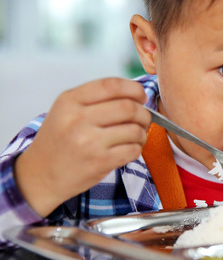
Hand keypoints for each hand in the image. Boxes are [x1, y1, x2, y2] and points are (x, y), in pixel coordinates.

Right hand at [15, 77, 150, 216]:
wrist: (41, 175)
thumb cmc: (59, 140)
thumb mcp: (66, 110)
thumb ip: (96, 99)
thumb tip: (137, 95)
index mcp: (69, 101)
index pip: (112, 85)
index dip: (134, 89)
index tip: (140, 96)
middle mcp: (77, 119)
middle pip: (129, 107)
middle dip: (143, 113)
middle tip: (143, 119)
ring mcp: (88, 141)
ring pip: (135, 130)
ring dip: (142, 133)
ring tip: (136, 136)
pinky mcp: (99, 161)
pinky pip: (133, 150)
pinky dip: (137, 148)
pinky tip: (129, 149)